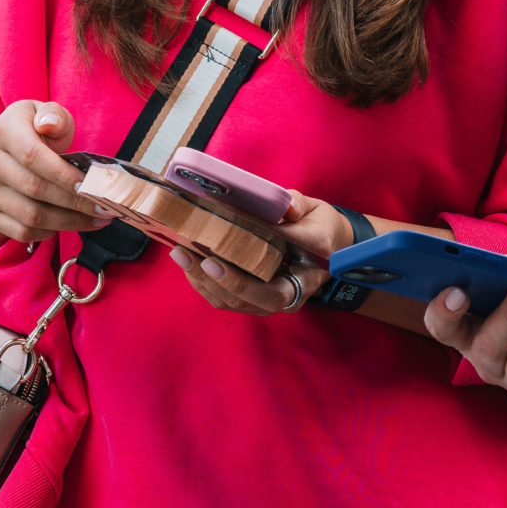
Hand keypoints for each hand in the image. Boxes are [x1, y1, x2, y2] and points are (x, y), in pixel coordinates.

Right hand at [0, 101, 108, 244]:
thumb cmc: (32, 131)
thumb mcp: (45, 113)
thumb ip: (54, 115)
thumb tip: (50, 123)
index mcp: (3, 130)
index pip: (32, 155)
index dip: (64, 174)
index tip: (92, 185)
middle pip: (33, 188)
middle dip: (74, 202)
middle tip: (105, 207)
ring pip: (30, 216)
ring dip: (68, 221)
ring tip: (96, 219)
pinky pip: (21, 232)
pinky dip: (50, 232)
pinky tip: (70, 223)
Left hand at [168, 189, 346, 316]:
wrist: (326, 246)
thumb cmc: (319, 227)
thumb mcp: (316, 212)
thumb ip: (298, 206)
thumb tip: (285, 205)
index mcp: (310, 275)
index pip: (278, 287)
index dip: (243, 281)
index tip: (214, 262)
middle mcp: (292, 295)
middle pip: (252, 300)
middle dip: (217, 281)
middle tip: (190, 255)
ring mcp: (272, 301)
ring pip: (236, 303)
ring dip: (204, 282)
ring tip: (180, 254)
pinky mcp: (255, 299)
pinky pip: (227, 299)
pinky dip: (204, 283)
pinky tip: (188, 261)